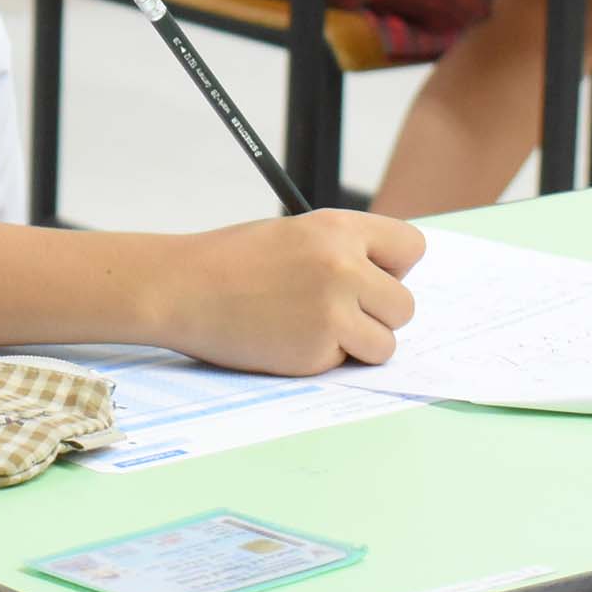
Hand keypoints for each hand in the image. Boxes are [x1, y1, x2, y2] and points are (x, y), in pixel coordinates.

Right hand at [151, 211, 423, 374]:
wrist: (181, 288)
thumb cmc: (232, 261)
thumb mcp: (297, 234)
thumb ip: (344, 251)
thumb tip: (388, 282)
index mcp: (338, 228)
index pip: (411, 248)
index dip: (392, 268)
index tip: (368, 277)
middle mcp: (344, 266)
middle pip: (405, 305)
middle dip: (377, 314)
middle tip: (336, 311)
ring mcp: (332, 311)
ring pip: (385, 343)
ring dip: (358, 343)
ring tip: (313, 328)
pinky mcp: (316, 350)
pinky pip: (347, 363)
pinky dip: (325, 359)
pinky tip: (288, 339)